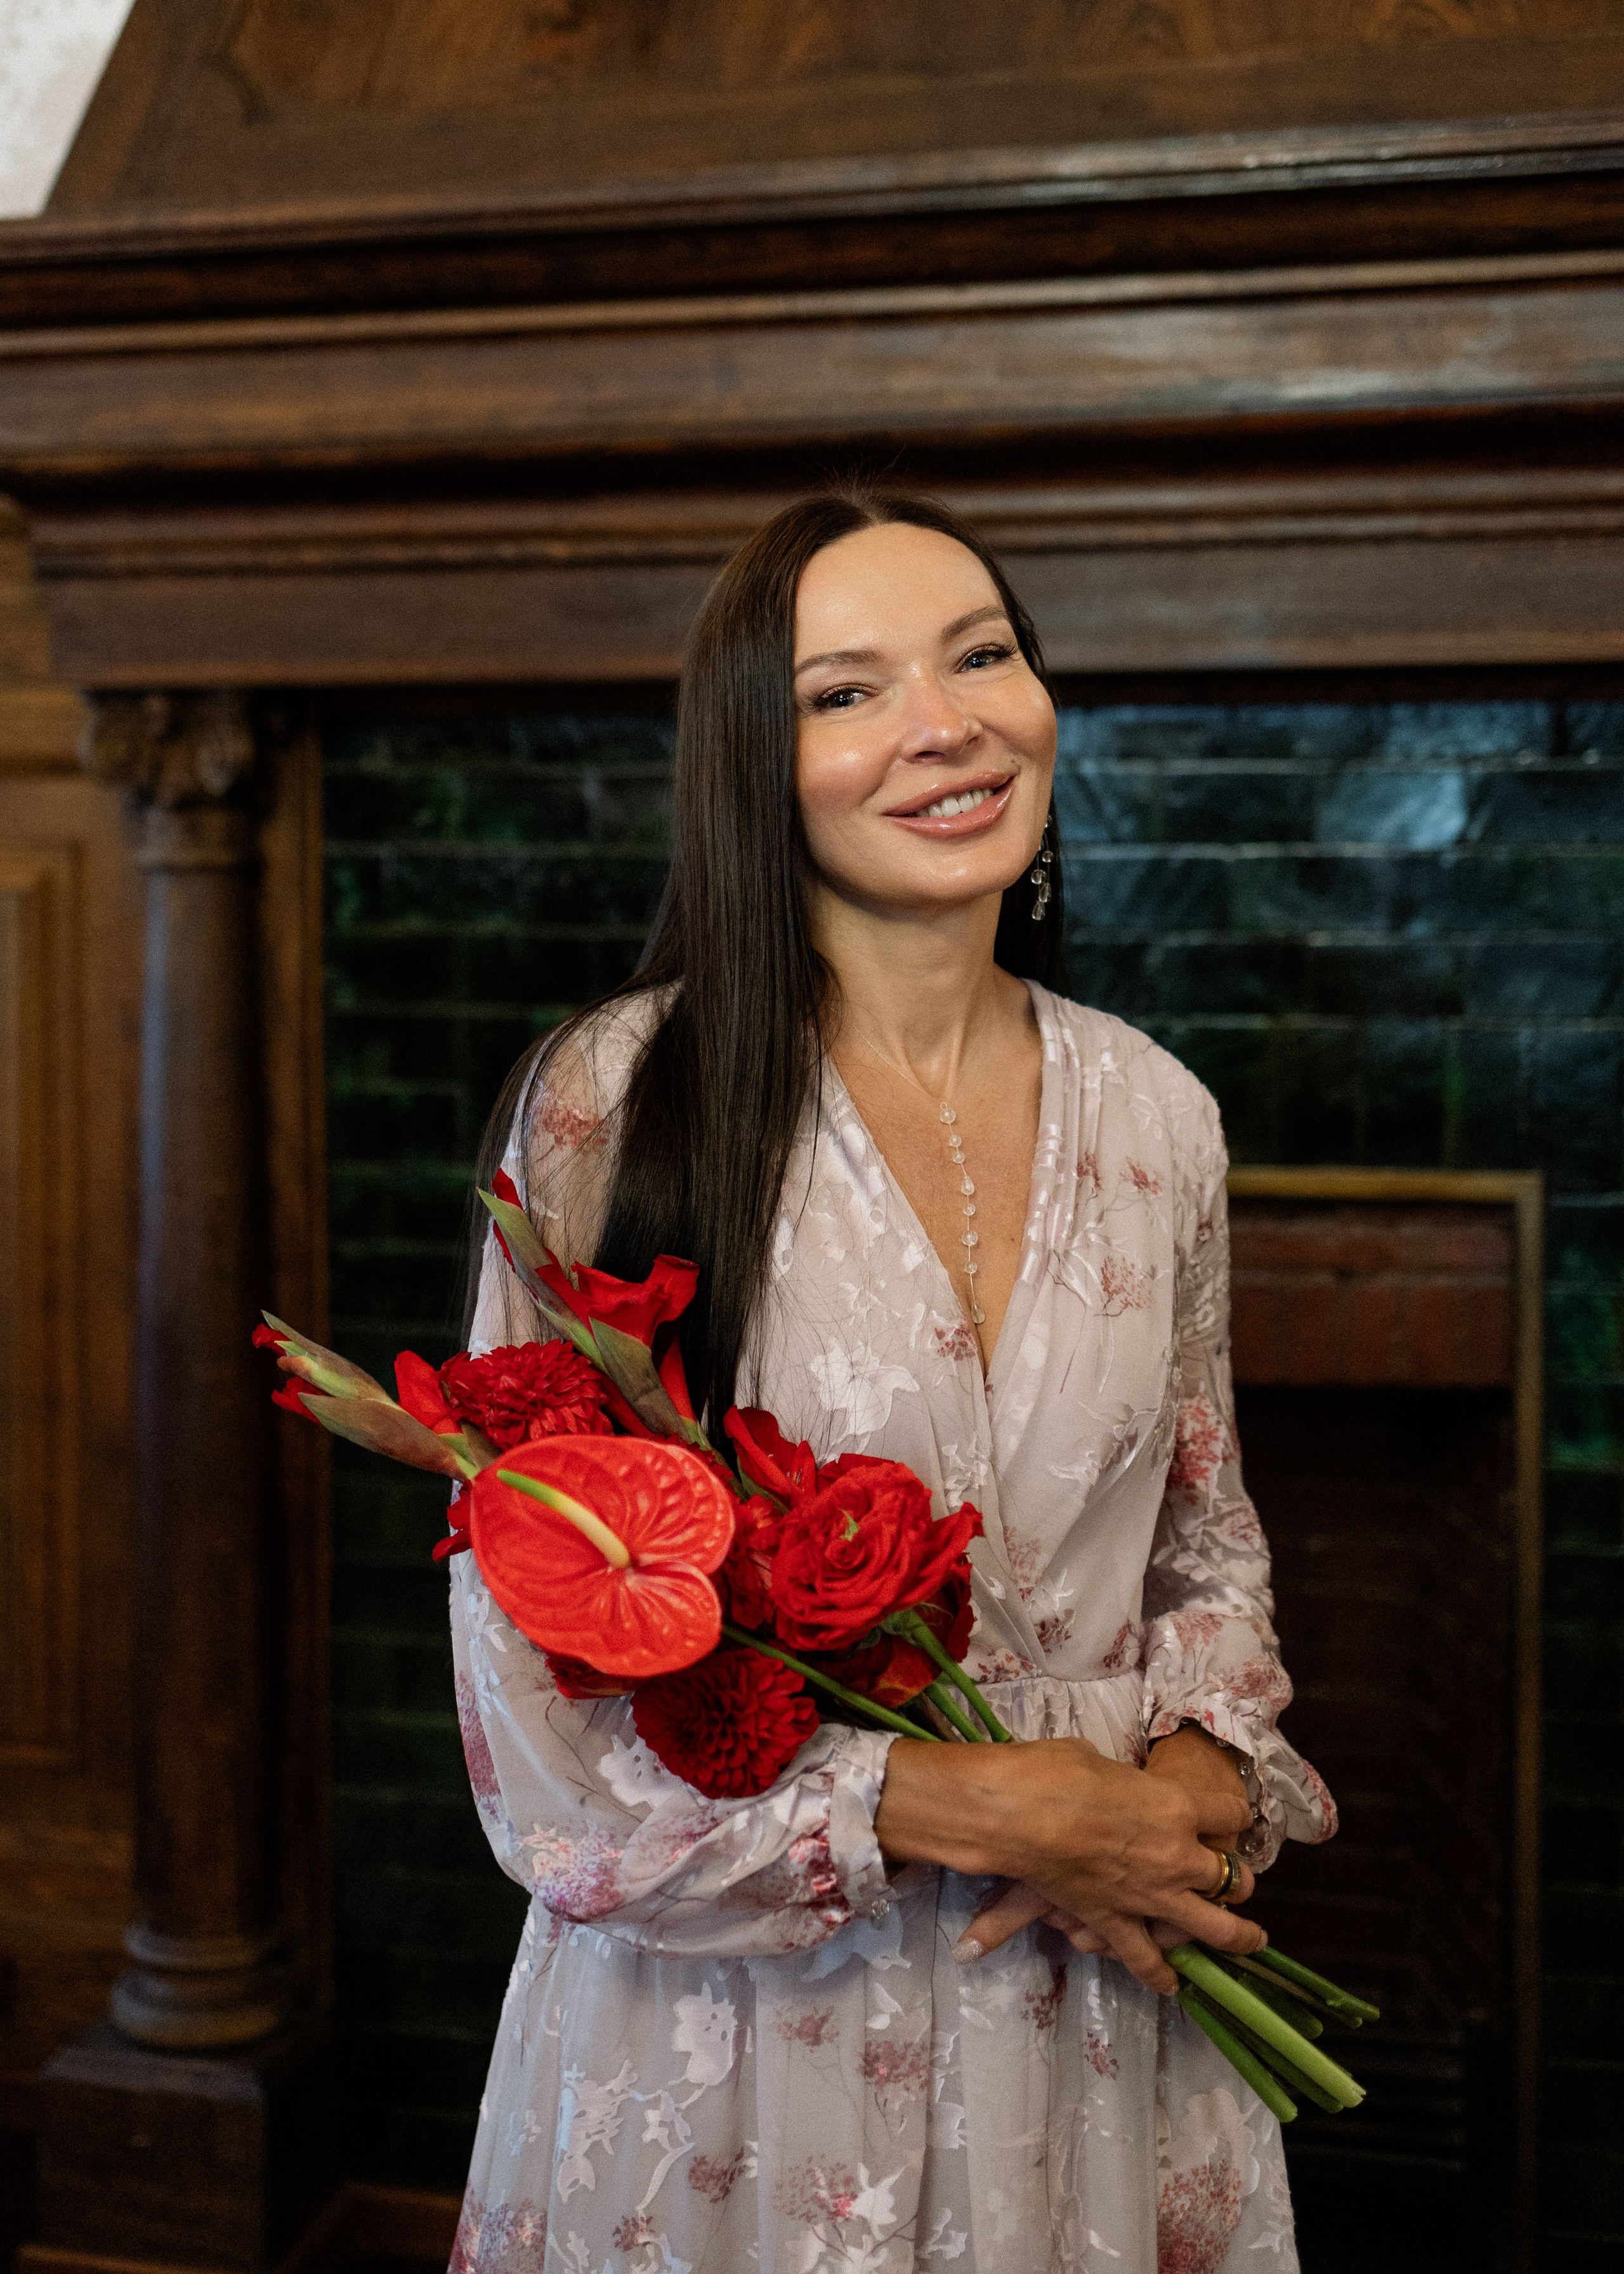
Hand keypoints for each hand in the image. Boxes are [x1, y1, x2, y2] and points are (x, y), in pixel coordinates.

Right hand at [873, 1734, 1263, 1993]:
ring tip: (1249, 1941)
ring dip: (1236, 1936)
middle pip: (1230, 1876)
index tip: (1237, 1816)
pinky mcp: (1115, 1921)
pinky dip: (1160, 1973)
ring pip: (1213, 1927)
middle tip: (1238, 1881)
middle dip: (1238, 1880)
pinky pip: (1146, 1957)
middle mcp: (1176, 1855)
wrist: (1017, 1811)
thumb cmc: (1056, 1771)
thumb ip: (1121, 1784)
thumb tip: (1114, 1788)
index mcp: (1177, 1806)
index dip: (1236, 1815)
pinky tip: (1172, 1983)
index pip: (1229, 1813)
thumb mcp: (1099, 1762)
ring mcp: (1150, 1895)